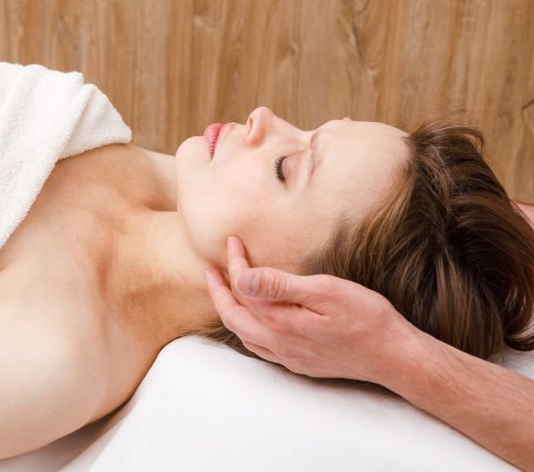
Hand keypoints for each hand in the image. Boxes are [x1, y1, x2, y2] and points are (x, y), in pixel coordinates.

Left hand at [203, 236, 417, 383]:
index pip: (243, 289)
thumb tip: (242, 279)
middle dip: (218, 291)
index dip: (234, 264)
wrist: (395, 356)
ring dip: (231, 311)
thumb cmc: (366, 318)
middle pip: (233, 317)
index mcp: (279, 322)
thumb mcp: (324, 291)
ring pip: (244, 335)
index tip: (232, 242)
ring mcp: (288, 357)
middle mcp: (278, 343)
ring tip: (226, 291)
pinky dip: (248, 330)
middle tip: (211, 269)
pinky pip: (260, 348)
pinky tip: (255, 321)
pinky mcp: (300, 364)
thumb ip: (280, 286)